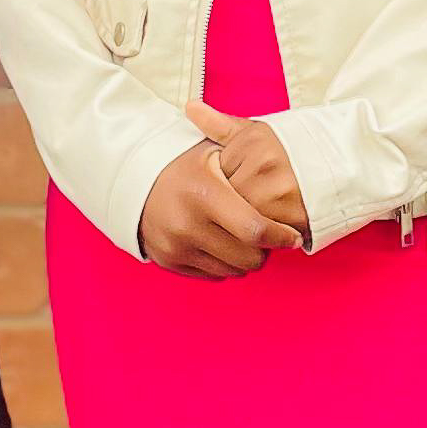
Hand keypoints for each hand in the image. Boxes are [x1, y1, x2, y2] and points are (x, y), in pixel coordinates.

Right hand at [138, 143, 300, 279]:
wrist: (133, 179)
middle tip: (266, 234)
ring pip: (233, 269)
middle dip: (265, 249)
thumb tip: (292, 183)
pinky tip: (221, 243)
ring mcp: (176, 246)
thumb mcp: (213, 152)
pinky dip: (224, 264)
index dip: (280, 236)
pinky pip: (213, 275)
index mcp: (204, 194)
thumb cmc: (185, 164)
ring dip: (245, 258)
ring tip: (242, 237)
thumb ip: (251, 165)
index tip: (293, 237)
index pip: (255, 229)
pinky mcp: (169, 261)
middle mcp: (187, 224)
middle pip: (248, 256)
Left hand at [189, 102, 309, 243]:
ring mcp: (281, 192)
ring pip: (245, 218)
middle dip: (231, 206)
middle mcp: (265, 165)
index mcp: (252, 142)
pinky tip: (269, 228)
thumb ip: (221, 125)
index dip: (222, 183)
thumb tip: (190, 107)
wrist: (344, 160)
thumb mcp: (257, 131)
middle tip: (241, 205)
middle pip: (229, 198)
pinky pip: (267, 234)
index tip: (233, 184)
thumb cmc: (293, 146)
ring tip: (255, 216)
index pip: (217, 174)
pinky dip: (266, 235)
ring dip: (246, 223)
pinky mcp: (296, 216)